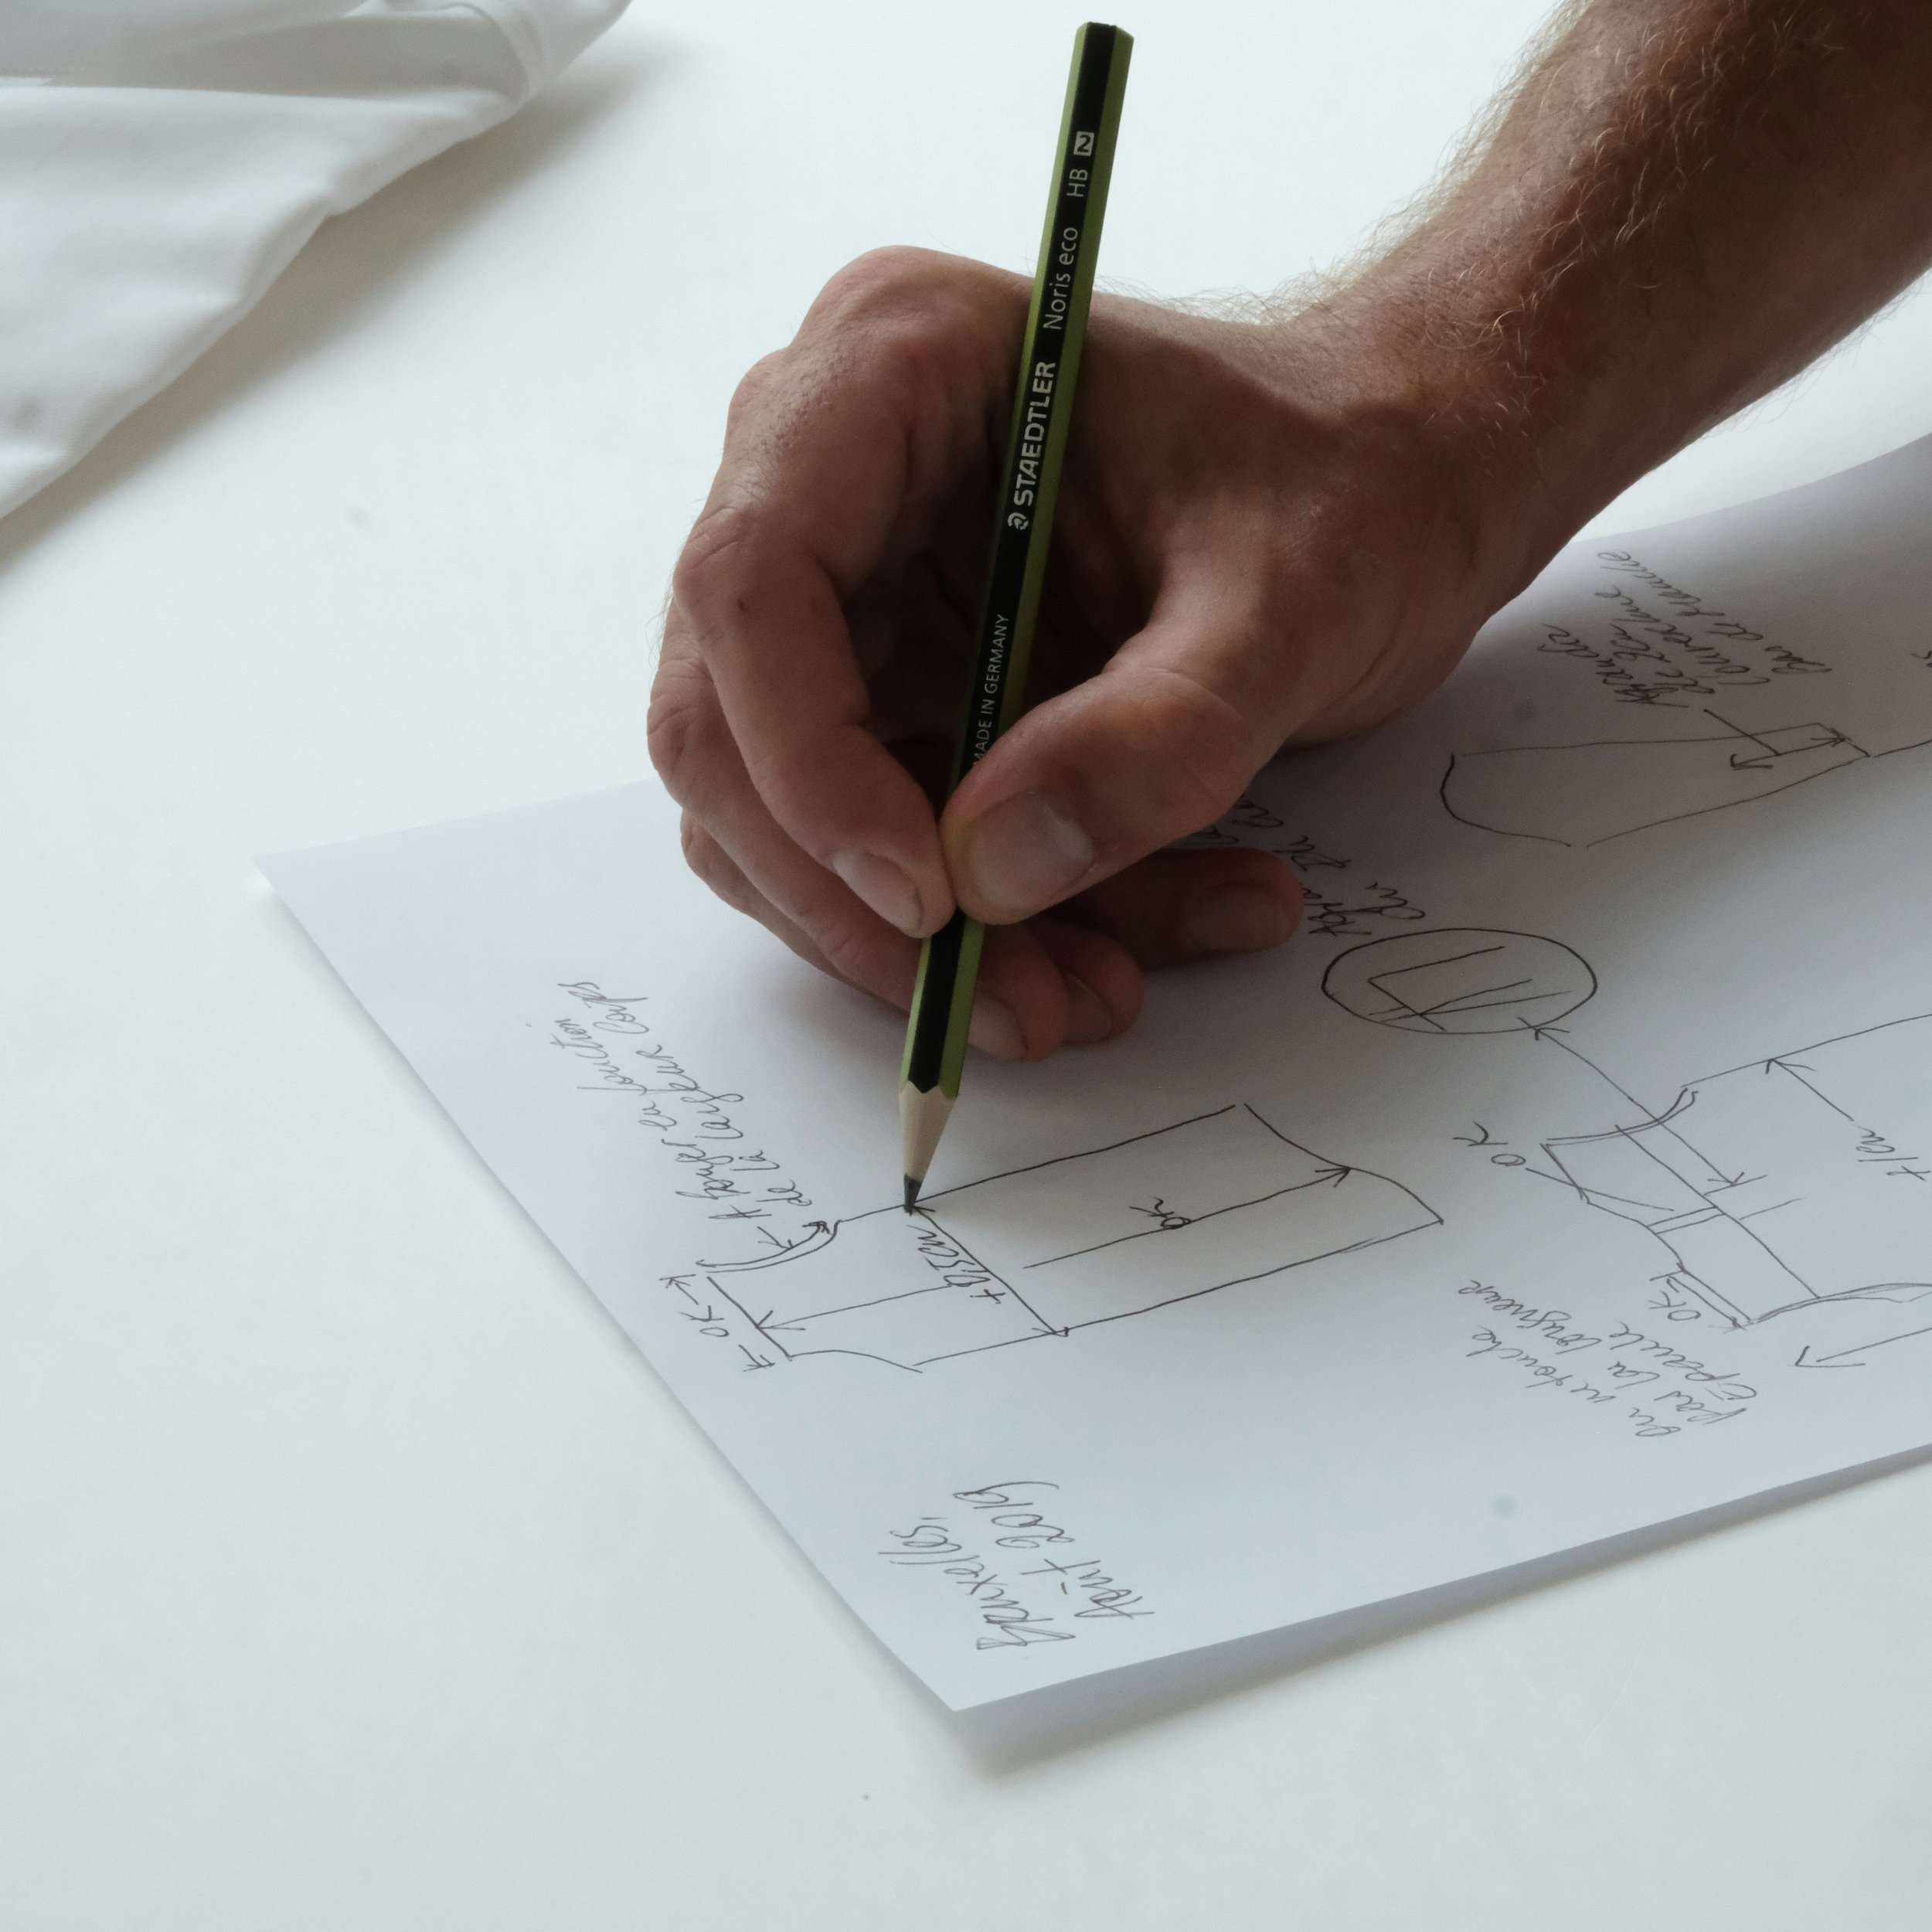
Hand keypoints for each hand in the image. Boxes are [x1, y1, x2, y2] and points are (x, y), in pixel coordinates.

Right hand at [650, 246, 1528, 1059]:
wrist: (1406, 484)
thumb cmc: (1356, 478)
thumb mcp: (1293, 597)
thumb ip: (1157, 734)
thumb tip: (990, 878)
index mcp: (894, 364)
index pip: (750, 578)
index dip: (806, 758)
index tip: (932, 898)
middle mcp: (833, 479)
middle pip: (733, 722)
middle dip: (864, 895)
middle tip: (1010, 1002)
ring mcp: (856, 599)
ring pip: (793, 820)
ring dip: (929, 943)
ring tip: (1100, 990)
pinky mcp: (898, 695)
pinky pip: (885, 851)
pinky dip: (991, 929)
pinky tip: (1123, 949)